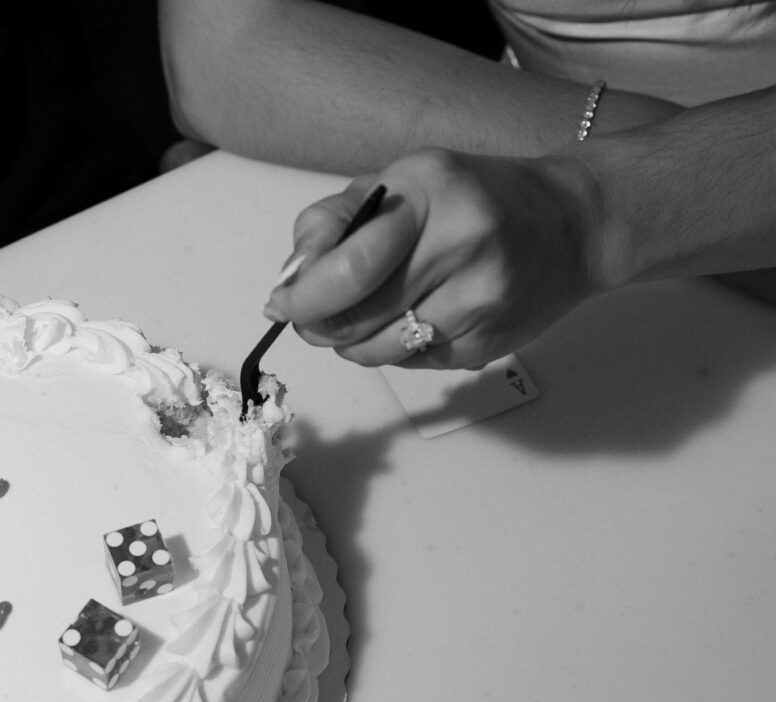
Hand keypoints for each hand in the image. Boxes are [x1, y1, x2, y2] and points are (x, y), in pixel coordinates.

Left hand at [263, 149, 602, 369]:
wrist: (575, 224)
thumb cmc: (473, 197)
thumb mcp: (403, 181)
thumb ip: (337, 222)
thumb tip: (289, 280)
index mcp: (432, 197)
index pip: (349, 268)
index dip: (303, 297)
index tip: (281, 303)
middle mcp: (462, 249)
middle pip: (354, 320)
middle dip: (319, 324)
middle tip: (313, 314)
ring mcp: (480, 304)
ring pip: (375, 352)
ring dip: (352, 342)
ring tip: (369, 312)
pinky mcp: (486, 347)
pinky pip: (409, 365)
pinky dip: (394, 350)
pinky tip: (416, 317)